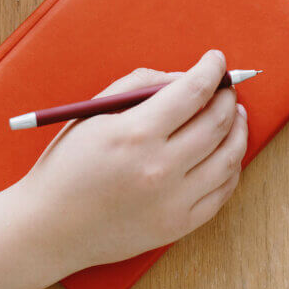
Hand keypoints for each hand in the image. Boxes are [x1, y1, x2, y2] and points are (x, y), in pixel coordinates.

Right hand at [17, 50, 248, 270]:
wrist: (49, 228)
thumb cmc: (67, 165)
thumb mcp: (94, 113)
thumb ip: (140, 85)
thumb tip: (185, 78)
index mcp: (135, 134)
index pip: (193, 91)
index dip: (211, 69)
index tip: (217, 60)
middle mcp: (159, 167)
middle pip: (216, 122)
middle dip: (227, 97)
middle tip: (226, 88)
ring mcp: (172, 200)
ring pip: (229, 157)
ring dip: (238, 129)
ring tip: (236, 117)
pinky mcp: (178, 225)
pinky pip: (222, 192)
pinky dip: (232, 167)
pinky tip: (227, 153)